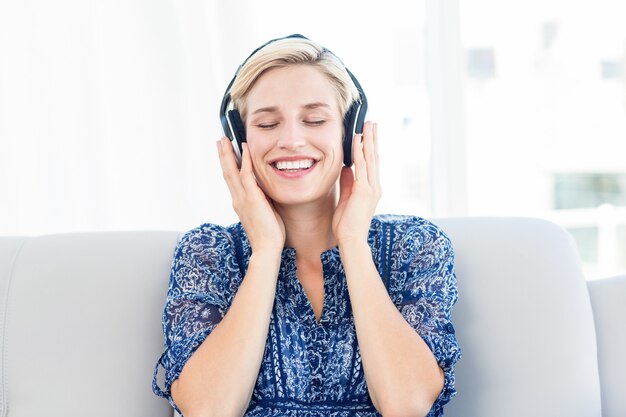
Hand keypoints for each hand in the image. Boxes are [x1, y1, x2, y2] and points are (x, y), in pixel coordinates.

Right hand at [217, 138, 285, 254]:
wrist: (266, 248)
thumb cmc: (268, 234)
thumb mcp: (263, 213)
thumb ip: (261, 200)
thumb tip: (266, 191)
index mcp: (239, 203)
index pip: (231, 180)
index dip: (227, 165)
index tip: (225, 152)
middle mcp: (237, 199)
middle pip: (226, 172)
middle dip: (222, 155)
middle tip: (219, 139)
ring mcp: (242, 198)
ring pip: (231, 171)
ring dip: (227, 153)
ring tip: (224, 139)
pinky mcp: (251, 198)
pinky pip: (246, 175)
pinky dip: (245, 160)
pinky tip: (244, 149)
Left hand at [332, 121, 381, 245]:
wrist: (351, 240)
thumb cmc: (347, 224)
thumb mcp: (346, 199)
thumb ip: (347, 183)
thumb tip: (346, 168)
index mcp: (371, 189)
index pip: (372, 163)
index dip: (370, 147)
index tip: (368, 133)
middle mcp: (375, 186)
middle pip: (374, 157)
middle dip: (373, 138)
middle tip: (372, 122)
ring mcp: (371, 188)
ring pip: (370, 158)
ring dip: (368, 140)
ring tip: (368, 124)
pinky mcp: (364, 191)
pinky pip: (362, 166)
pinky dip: (359, 151)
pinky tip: (357, 139)